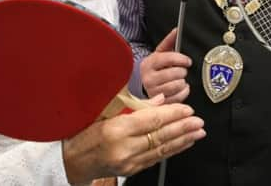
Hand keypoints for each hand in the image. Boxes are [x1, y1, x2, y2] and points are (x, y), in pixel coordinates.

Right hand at [63, 98, 205, 183]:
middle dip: (183, 127)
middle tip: (199, 120)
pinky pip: (157, 158)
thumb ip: (133, 105)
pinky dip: (173, 149)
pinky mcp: (132, 170)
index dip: (173, 114)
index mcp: (116, 129)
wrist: (71, 161)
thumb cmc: (83, 132)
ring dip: (183, 139)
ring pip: (162, 149)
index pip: (152, 120)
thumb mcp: (104, 111)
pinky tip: (183, 143)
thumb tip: (160, 99)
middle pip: (161, 136)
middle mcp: (124, 148)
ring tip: (198, 131)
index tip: (187, 109)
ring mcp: (129, 162)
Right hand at [140, 29, 191, 102]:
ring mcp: (153, 92)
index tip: (188, 61)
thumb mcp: (159, 54)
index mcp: (149, 63)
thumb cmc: (154, 68)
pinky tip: (181, 88)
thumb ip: (168, 42)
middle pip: (174, 73)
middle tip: (183, 71)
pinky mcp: (160, 103)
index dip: (181, 59)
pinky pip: (178, 97)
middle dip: (182, 71)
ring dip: (183, 82)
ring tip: (181, 79)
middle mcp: (149, 78)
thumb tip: (177, 30)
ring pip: (176, 85)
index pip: (168, 58)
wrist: (142, 85)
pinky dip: (183, 92)